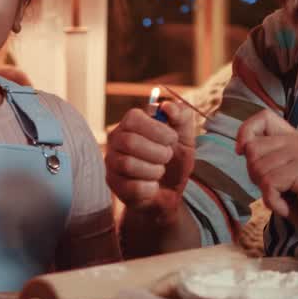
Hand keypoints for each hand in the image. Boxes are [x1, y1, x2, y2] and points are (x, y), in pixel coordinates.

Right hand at [105, 101, 196, 219]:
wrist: (170, 192)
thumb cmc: (175, 161)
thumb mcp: (186, 137)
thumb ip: (182, 116)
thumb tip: (167, 106)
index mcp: (132, 123)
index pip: (134, 118)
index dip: (157, 130)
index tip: (172, 139)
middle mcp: (117, 139)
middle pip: (130, 142)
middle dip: (158, 153)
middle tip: (167, 157)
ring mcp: (112, 162)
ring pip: (128, 164)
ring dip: (154, 171)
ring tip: (159, 171)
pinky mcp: (113, 183)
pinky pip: (130, 186)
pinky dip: (149, 188)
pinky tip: (153, 186)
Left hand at [236, 109, 297, 243]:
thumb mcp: (283, 176)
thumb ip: (267, 159)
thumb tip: (242, 148)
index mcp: (295, 139)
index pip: (263, 117)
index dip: (246, 131)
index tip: (242, 152)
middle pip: (252, 148)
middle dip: (255, 175)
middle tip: (277, 189)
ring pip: (258, 169)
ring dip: (266, 192)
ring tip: (287, 198)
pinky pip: (269, 186)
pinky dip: (274, 203)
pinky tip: (289, 207)